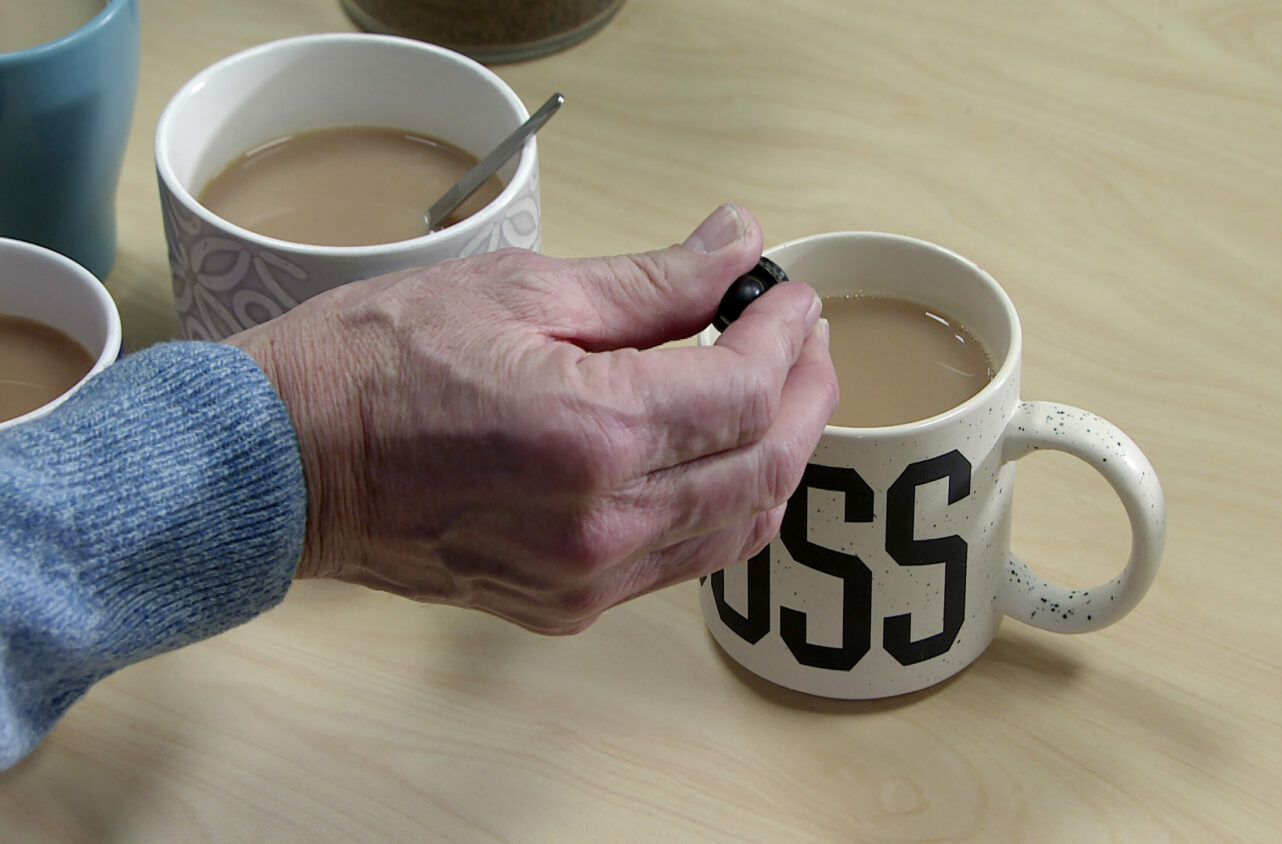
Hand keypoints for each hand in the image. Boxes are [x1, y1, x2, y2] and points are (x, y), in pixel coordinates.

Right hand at [228, 205, 836, 633]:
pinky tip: (715, 453)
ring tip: (776, 390)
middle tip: (804, 340)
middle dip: (807, 396)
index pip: (746, 393)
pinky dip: (723, 504)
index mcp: (592, 437)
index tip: (792, 297)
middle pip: (763, 466)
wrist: (287, 464)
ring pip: (738, 526)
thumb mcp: (522, 291)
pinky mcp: (567, 606)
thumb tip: (736, 246)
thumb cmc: (378, 365)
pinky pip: (684, 562)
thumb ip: (651, 282)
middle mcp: (602, 526)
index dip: (789, 338)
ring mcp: (586, 579)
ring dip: (776, 454)